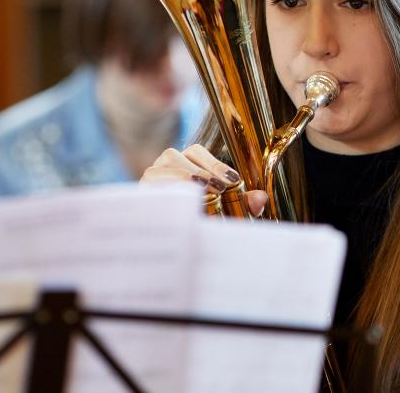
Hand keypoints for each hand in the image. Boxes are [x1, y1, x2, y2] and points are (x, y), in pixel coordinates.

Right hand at [141, 145, 267, 216]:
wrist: (170, 247)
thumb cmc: (201, 221)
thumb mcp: (226, 213)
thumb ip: (243, 204)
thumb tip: (260, 198)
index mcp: (184, 163)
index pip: (196, 152)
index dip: (214, 164)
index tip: (232, 180)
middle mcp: (164, 167)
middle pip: (175, 156)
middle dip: (198, 171)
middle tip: (217, 189)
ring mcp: (148, 180)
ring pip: (159, 168)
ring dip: (181, 178)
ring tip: (200, 193)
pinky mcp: (138, 194)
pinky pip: (146, 187)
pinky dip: (163, 192)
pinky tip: (178, 203)